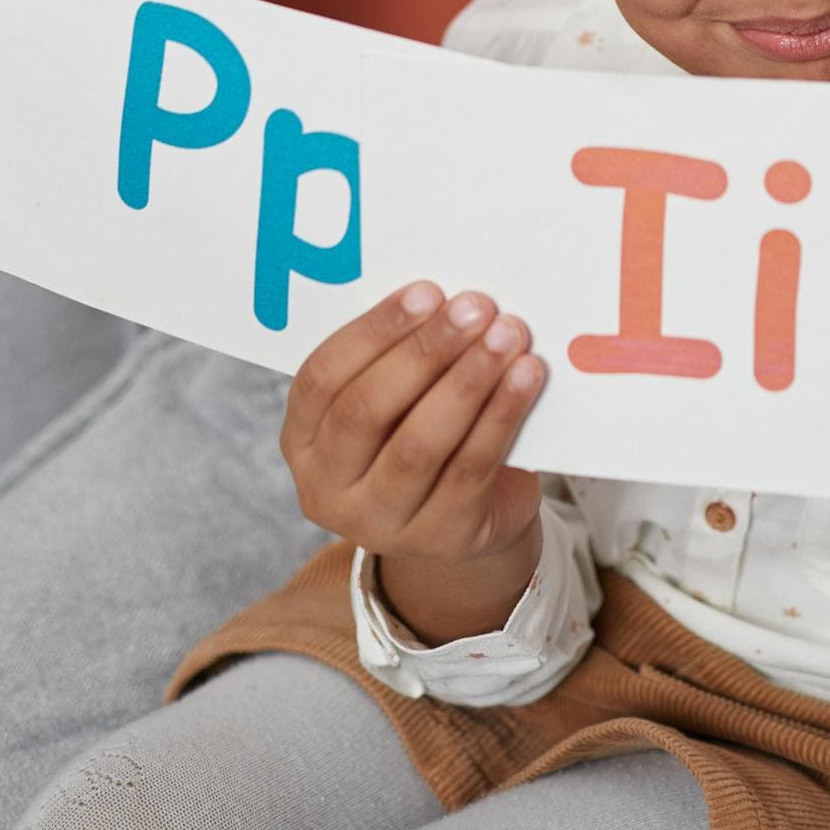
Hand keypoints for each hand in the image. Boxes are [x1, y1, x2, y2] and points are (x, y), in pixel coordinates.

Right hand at [280, 279, 547, 567]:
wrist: (468, 516)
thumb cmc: (422, 429)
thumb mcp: (394, 399)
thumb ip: (399, 355)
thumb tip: (447, 294)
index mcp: (303, 440)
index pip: (321, 379)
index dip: (373, 332)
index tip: (426, 291)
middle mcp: (328, 489)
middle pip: (367, 411)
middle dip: (426, 351)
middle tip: (475, 306)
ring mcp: (381, 524)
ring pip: (420, 444)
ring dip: (468, 381)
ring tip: (507, 334)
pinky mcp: (441, 538)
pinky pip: (471, 469)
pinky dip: (501, 416)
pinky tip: (526, 376)